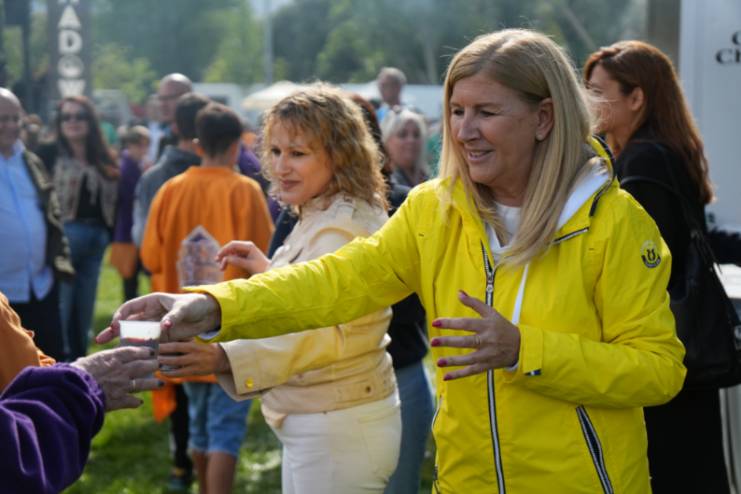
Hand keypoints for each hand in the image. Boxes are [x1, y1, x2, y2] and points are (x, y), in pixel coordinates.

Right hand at [71, 346, 160, 410]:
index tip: (151, 352)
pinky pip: (131, 401)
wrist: (72, 390)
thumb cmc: (74, 374)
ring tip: (161, 383)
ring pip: (142, 383)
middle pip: (141, 366)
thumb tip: (82, 361)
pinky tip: (139, 402)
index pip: (132, 352)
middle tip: (158, 364)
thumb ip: (90, 362)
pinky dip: (135, 402)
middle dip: (152, 365)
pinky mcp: (118, 400)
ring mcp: (121, 386)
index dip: (143, 351)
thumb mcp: (84, 362)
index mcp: (111, 358)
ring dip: (152, 383)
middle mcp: (120, 370)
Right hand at [96, 292, 220, 343]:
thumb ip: (174, 317)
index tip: (115, 324)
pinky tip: (130, 359)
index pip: (130, 307)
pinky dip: (139, 350)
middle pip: (127, 323)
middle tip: (100, 340)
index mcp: (151, 302)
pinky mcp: (160, 337)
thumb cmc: (194, 305)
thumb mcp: (184, 308)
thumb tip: (164, 325)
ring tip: (109, 353)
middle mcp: (149, 314)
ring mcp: (153, 326)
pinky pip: (147, 344)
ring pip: (134, 335)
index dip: (120, 315)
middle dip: (113, 331)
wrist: (207, 315)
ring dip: (122, 343)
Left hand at [158, 341, 230, 376]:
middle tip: (152, 356)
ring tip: (155, 364)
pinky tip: (163, 372)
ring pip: (176, 366)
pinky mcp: (195, 372)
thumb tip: (168, 340)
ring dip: (165, 365)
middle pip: (175, 356)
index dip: (165, 347)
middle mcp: (194, 355)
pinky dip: (170, 374)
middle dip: (162, 357)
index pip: (176, 345)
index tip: (155, 346)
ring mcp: (194, 364)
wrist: (221, 358)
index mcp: (193, 346)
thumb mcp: (196, 344)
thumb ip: (184, 342)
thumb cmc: (204, 350)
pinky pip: (180, 374)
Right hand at [216, 240, 268, 274]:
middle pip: (231, 248)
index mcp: (249, 246)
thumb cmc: (261, 268)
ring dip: (225, 259)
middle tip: (217, 262)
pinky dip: (229, 261)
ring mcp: (245, 251)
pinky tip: (224, 267)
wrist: (269, 272)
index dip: (224, 250)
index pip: (233, 244)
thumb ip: (237, 261)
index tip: (218, 257)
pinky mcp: (244, 256)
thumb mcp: (249, 265)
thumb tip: (226, 259)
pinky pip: (234, 257)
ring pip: (231, 253)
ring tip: (221, 268)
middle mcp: (246, 247)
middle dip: (223, 254)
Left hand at [430, 290, 520, 380]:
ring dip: (453, 361)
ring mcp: (487, 355)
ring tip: (438, 362)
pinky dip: (459, 375)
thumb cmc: (503, 327)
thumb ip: (474, 303)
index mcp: (486, 326)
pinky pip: (472, 371)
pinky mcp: (487, 365)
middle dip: (448, 342)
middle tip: (433, 341)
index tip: (435, 322)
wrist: (521, 346)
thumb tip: (459, 293)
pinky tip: (446, 377)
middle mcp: (487, 340)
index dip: (450, 323)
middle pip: (466, 342)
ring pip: (468, 359)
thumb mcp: (491, 312)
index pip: (466, 324)